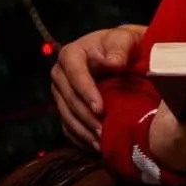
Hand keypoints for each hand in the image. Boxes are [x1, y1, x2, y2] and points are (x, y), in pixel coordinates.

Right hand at [50, 24, 147, 149]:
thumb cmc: (124, 43)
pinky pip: (68, 126)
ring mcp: (60, 92)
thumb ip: (120, 48)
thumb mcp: (125, 39)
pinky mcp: (65, 107)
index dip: (86, 92)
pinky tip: (95, 146)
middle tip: (103, 131)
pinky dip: (80, 137)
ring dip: (83, 131)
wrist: (122, 53)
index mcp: (71, 54)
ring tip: (100, 143)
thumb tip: (114, 63)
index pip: (75, 75)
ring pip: (66, 115)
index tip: (100, 108)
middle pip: (69, 99)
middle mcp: (60, 74)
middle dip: (85, 117)